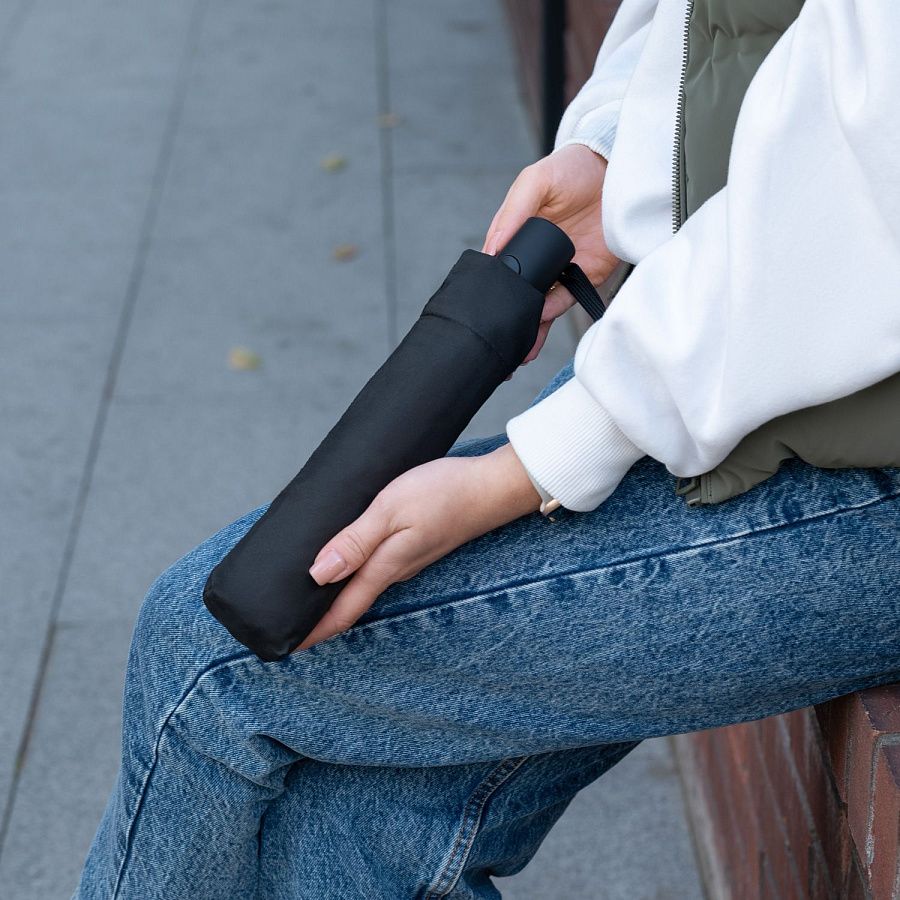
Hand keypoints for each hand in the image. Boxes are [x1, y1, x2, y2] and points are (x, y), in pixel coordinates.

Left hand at [294, 443, 541, 650]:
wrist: (493, 487)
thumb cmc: (444, 493)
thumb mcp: (391, 510)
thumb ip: (355, 541)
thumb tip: (318, 574)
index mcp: (385, 568)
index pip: (342, 611)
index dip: (312, 632)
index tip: (283, 647)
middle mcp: (395, 571)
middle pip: (350, 604)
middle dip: (318, 617)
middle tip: (284, 623)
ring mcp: (407, 560)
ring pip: (363, 585)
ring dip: (335, 594)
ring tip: (306, 593)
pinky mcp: (415, 545)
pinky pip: (376, 567)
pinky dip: (353, 572)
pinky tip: (345, 560)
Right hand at [483, 144, 618, 363]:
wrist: (620, 170)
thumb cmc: (572, 169)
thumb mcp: (535, 182)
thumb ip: (512, 213)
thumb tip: (492, 250)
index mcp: (517, 233)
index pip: (497, 265)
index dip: (487, 285)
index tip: (477, 304)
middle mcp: (536, 255)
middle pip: (516, 291)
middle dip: (505, 314)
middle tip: (491, 335)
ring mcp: (560, 268)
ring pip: (537, 304)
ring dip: (525, 326)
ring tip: (513, 349)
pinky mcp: (585, 276)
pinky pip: (564, 301)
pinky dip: (549, 317)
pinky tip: (535, 327)